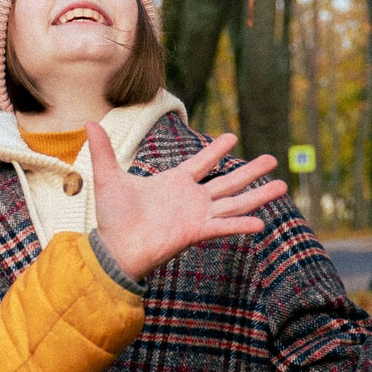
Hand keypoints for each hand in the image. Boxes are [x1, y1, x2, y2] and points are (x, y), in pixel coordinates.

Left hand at [88, 129, 285, 280]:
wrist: (114, 248)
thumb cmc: (113, 218)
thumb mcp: (108, 177)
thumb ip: (103, 150)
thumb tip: (89, 123)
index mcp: (173, 183)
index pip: (201, 163)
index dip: (216, 151)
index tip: (233, 137)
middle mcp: (190, 199)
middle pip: (227, 182)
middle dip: (251, 171)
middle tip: (272, 160)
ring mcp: (196, 215)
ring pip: (234, 202)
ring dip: (258, 195)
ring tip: (282, 186)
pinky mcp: (195, 232)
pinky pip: (223, 226)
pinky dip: (241, 225)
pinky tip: (261, 222)